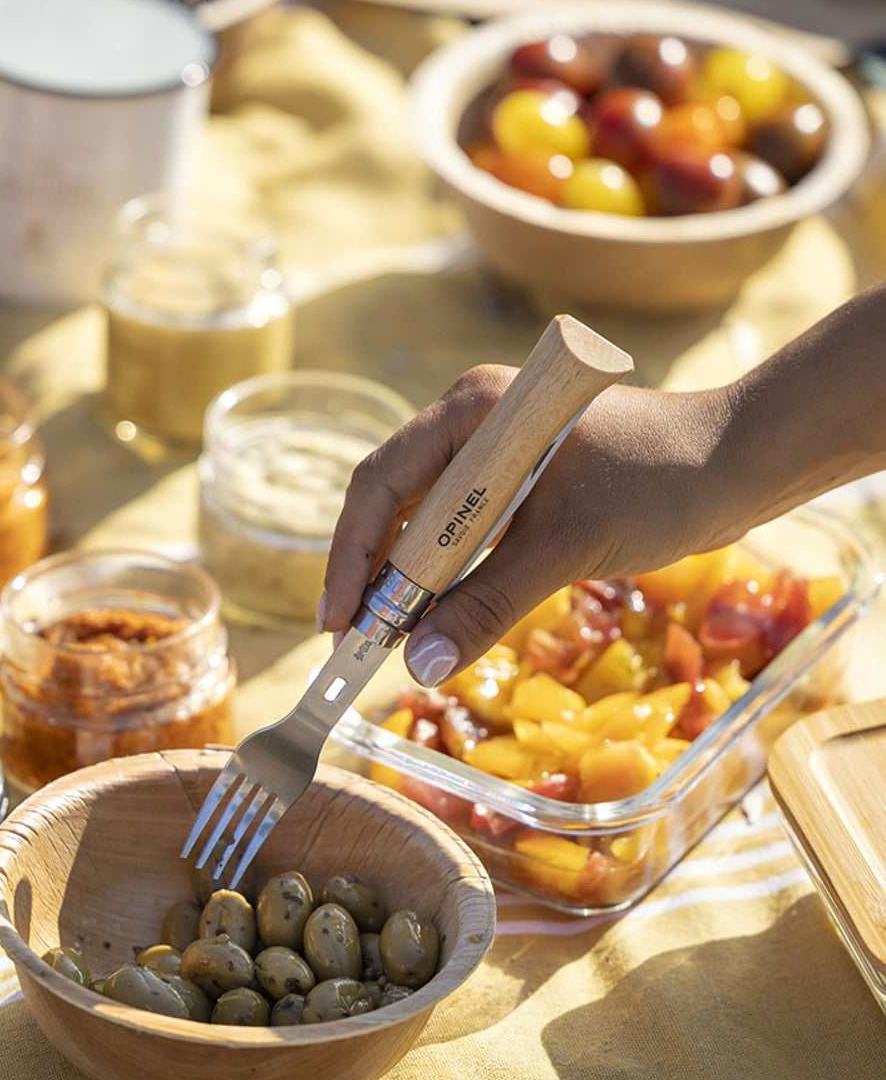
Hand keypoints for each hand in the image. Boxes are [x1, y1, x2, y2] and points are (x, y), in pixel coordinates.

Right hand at [319, 365, 738, 685]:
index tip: (337, 622)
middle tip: (352, 641)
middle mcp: (470, 420)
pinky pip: (463, 525)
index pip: (381, 483)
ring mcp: (494, 446)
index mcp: (470, 412)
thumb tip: (416, 667)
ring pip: (425, 516)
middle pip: (394, 499)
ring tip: (384, 636)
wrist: (742, 461)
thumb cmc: (657, 485)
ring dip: (406, 576)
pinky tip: (435, 611)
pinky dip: (446, 570)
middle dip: (371, 573)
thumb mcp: (564, 549)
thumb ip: (485, 606)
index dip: (350, 557)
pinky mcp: (520, 475)